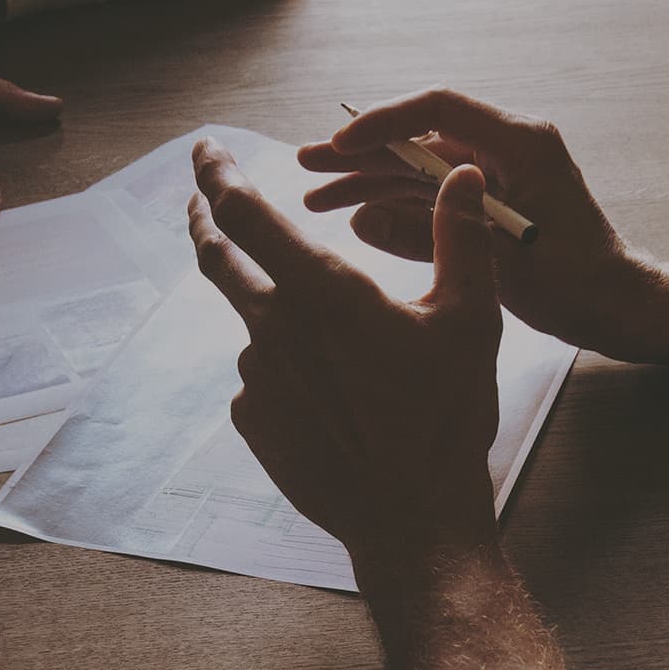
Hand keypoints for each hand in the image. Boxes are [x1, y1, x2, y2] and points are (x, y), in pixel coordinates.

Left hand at [187, 139, 502, 569]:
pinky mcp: (253, 421)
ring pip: (257, 324)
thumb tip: (461, 172)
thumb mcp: (468, 319)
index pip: (246, 212)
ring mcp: (257, 378)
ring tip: (346, 353)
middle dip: (205, 220)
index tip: (204, 149)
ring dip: (279, 315)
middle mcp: (274, 328)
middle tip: (200, 198)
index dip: (217, 174)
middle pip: (219, 259)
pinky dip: (287, 369)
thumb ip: (460, 237)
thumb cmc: (445, 419)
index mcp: (322, 290)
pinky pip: (263, 377)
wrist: (413, 520)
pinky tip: (335, 397)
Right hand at [299, 88, 661, 359]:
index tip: (340, 145)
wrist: (617, 307)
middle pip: (420, 138)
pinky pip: (430, 194)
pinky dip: (393, 203)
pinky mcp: (487, 201)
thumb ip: (430, 237)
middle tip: (306, 164)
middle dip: (361, 153)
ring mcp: (495, 174)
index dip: (384, 122)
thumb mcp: (501, 263)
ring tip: (315, 195)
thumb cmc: (579, 283)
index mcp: (521, 144)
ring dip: (369, 180)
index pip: (439, 109)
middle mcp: (506, 148)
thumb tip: (363, 217)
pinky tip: (353, 215)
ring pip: (418, 168)